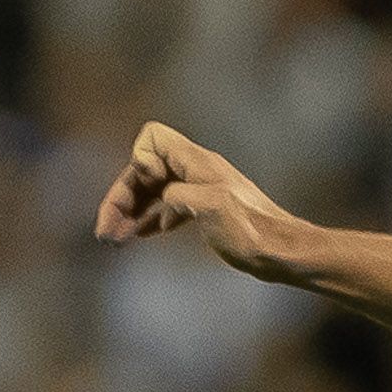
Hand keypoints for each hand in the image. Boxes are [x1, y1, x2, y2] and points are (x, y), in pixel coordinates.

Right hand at [93, 122, 296, 268]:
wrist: (286, 255)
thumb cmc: (253, 232)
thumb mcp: (211, 208)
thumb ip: (177, 194)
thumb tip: (164, 198)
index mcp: (197, 162)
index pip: (152, 137)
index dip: (140, 160)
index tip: (150, 186)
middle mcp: (197, 171)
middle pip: (144, 170)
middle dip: (121, 198)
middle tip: (105, 233)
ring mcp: (201, 191)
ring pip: (154, 192)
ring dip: (130, 212)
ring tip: (112, 239)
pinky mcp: (207, 212)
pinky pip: (169, 207)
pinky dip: (151, 219)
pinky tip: (139, 235)